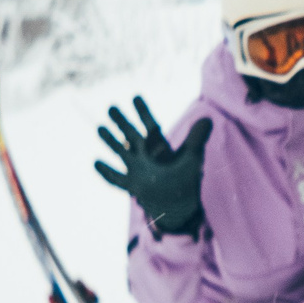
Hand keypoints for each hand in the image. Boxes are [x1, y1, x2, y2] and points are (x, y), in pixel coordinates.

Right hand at [96, 96, 211, 234]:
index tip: (136, 96)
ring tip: (100, 127)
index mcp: (159, 146)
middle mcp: (145, 155)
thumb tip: (207, 119)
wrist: (178, 206)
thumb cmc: (185, 180)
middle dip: (122, 122)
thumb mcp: (192, 157)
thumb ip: (197, 138)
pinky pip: (116, 178)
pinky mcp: (132, 185)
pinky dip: (106, 172)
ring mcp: (137, 169)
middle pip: (131, 134)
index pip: (149, 125)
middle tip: (111, 107)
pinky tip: (95, 162)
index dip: (143, 112)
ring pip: (120, 152)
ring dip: (110, 141)